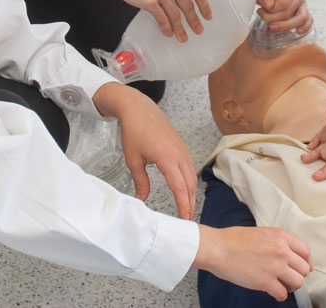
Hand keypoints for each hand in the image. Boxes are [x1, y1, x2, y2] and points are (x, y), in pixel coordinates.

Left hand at [92, 83, 197, 218]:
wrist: (137, 107)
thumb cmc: (133, 130)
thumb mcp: (133, 159)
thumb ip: (140, 181)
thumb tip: (142, 199)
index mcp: (167, 158)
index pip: (179, 187)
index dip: (183, 205)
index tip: (184, 219)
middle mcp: (178, 153)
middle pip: (189, 183)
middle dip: (190, 202)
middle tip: (187, 219)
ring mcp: (181, 148)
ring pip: (192, 174)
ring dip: (191, 192)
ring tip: (187, 206)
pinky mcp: (180, 144)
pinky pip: (189, 165)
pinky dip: (189, 179)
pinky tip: (185, 186)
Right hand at [105, 0, 211, 41]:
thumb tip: (186, 4)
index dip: (205, 7)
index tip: (208, 17)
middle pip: (189, 7)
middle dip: (194, 22)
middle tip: (198, 31)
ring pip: (176, 15)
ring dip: (180, 29)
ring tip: (182, 37)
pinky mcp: (149, 1)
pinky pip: (162, 19)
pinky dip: (167, 28)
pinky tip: (168, 33)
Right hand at [194, 224, 311, 300]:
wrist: (218, 248)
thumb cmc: (234, 240)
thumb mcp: (262, 233)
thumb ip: (278, 242)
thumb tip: (290, 255)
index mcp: (280, 236)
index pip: (306, 251)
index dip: (306, 262)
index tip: (302, 268)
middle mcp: (281, 250)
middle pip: (304, 269)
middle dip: (297, 275)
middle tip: (288, 277)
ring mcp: (275, 266)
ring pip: (298, 282)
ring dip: (290, 286)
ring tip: (280, 284)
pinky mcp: (265, 281)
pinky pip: (283, 294)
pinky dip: (279, 295)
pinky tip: (271, 291)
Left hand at [255, 0, 311, 34]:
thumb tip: (269, 5)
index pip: (284, 3)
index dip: (271, 10)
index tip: (260, 10)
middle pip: (289, 12)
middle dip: (273, 18)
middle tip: (262, 16)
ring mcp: (302, 4)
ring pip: (301, 18)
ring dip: (285, 26)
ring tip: (272, 27)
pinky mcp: (304, 12)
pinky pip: (309, 20)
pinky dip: (305, 27)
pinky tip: (297, 31)